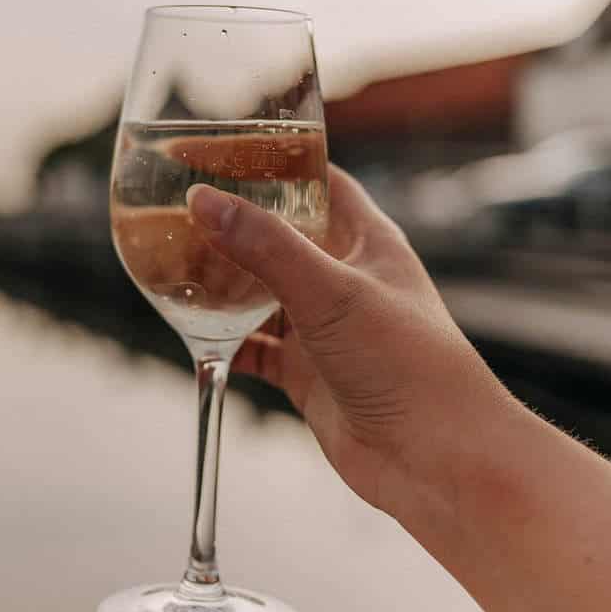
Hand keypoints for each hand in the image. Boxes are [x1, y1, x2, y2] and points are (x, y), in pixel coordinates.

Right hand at [187, 165, 510, 514]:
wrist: (440, 464)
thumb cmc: (412, 367)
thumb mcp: (332, 293)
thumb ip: (264, 246)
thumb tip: (202, 200)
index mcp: (368, 243)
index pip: (318, 182)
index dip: (273, 161)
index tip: (218, 147)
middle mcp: (345, 280)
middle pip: (279, 236)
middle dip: (232, 223)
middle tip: (177, 206)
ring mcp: (325, 330)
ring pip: (259, 294)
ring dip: (220, 283)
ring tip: (170, 263)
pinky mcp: (307, 375)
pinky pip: (252, 348)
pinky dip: (220, 340)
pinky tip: (188, 330)